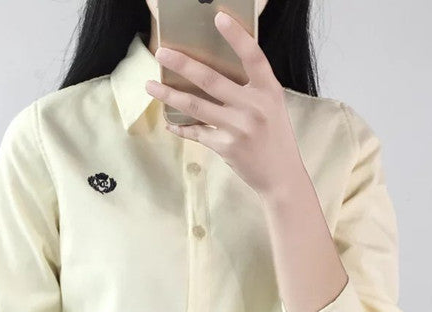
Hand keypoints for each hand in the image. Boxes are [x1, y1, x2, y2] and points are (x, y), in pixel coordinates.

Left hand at [145, 10, 303, 198]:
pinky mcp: (226, 147)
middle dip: (182, 64)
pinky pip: (197, 132)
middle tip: (161, 53)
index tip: (218, 17)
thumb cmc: (275, 137)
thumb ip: (253, 87)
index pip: (253, 56)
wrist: (281, 176)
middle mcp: (254, 107)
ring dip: (170, 94)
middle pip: (211, 79)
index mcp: (269, 90)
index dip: (236, 36)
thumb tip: (219, 67)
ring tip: (150, 85)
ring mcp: (239, 128)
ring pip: (196, 106)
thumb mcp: (272, 105)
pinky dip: (180, 127)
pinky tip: (168, 121)